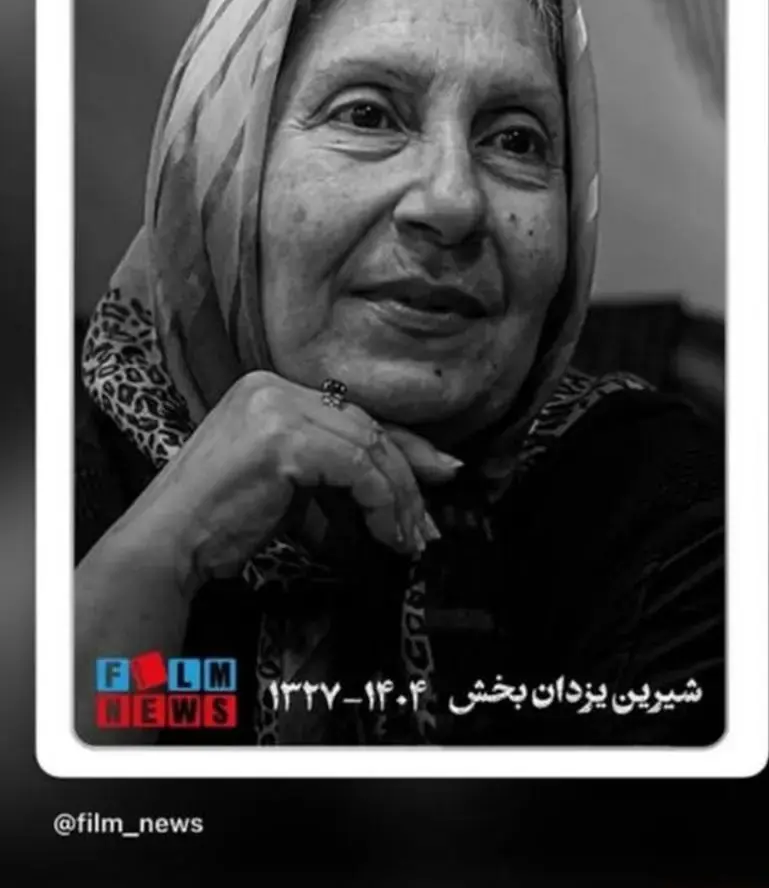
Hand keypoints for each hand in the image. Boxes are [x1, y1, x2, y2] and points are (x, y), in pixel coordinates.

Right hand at [128, 371, 462, 591]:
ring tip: (411, 539)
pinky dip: (382, 503)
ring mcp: (278, 408)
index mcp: (270, 388)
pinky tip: (387, 534)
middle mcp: (274, 386)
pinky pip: (357, 468)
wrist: (169, 543)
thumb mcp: (286, 486)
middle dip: (408, 478)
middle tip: (428, 525)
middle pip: (366, 427)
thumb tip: (398, 489)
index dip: (402, 449)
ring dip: (399, 498)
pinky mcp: (285, 439)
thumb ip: (332, 473)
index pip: (353, 415)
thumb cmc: (219, 523)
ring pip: (369, 447)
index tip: (438, 478)